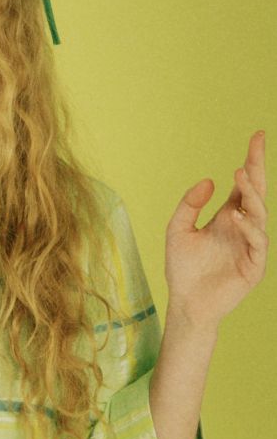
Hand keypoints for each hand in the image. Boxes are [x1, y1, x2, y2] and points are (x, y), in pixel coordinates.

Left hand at [164, 131, 268, 331]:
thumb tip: (210, 180)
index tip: (257, 136)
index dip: (251, 161)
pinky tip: (237, 216)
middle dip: (257, 168)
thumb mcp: (178, 229)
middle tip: (256, 145)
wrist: (185, 302)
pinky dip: (249, 228)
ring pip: (260, 214)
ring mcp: (251, 246)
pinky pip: (257, 242)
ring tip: (240, 175)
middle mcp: (244, 227)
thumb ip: (190, 204)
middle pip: (256, 193)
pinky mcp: (254, 265)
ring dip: (252, 194)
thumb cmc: (183, 268)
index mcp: (229, 216)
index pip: (243, 184)